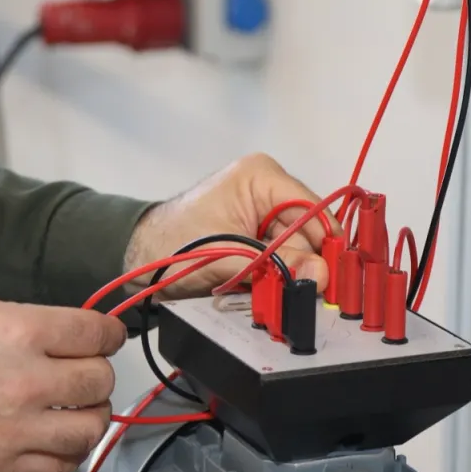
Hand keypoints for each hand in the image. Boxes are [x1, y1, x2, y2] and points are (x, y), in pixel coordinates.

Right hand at [0, 293, 125, 471]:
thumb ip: (32, 322)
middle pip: (100, 381)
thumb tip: (69, 335)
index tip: (109, 338)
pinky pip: (59, 467)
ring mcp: (18, 428)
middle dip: (96, 374)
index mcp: (22, 333)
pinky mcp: (3, 463)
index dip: (110, 334)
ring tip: (77, 409)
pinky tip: (59, 440)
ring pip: (90, 428)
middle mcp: (28, 382)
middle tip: (84, 373)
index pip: (96, 334)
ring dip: (90, 417)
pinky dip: (67, 454)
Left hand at [123, 153, 335, 298]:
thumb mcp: (228, 255)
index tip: (331, 280)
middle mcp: (270, 190)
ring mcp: (266, 214)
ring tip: (271, 293)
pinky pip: (284, 260)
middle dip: (305, 266)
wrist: (138, 257)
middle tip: (298, 295)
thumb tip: (321, 275)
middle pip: (310, 234)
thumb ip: (277, 266)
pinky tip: (267, 290)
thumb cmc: (171, 243)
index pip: (314, 210)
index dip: (325, 246)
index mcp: (263, 176)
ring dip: (289, 277)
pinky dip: (279, 279)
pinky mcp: (260, 237)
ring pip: (299, 252)